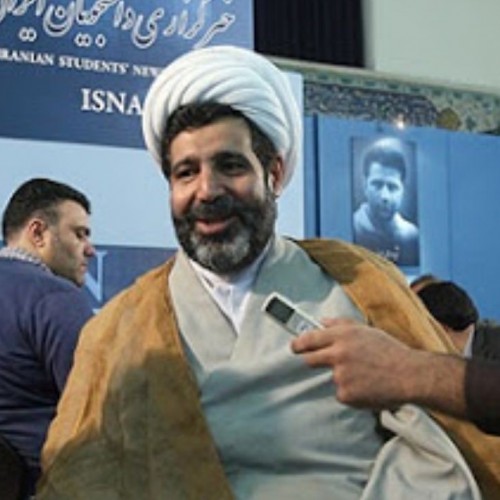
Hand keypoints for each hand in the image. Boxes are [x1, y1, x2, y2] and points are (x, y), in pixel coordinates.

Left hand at [291, 318, 415, 409]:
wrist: (409, 375)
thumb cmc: (391, 351)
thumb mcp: (365, 330)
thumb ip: (340, 324)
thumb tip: (321, 322)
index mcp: (342, 336)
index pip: (309, 338)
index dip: (299, 343)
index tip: (294, 346)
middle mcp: (338, 354)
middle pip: (309, 360)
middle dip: (312, 361)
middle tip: (322, 362)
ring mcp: (340, 375)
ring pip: (331, 378)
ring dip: (343, 378)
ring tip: (365, 375)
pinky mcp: (345, 394)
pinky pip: (342, 394)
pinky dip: (352, 392)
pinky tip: (367, 387)